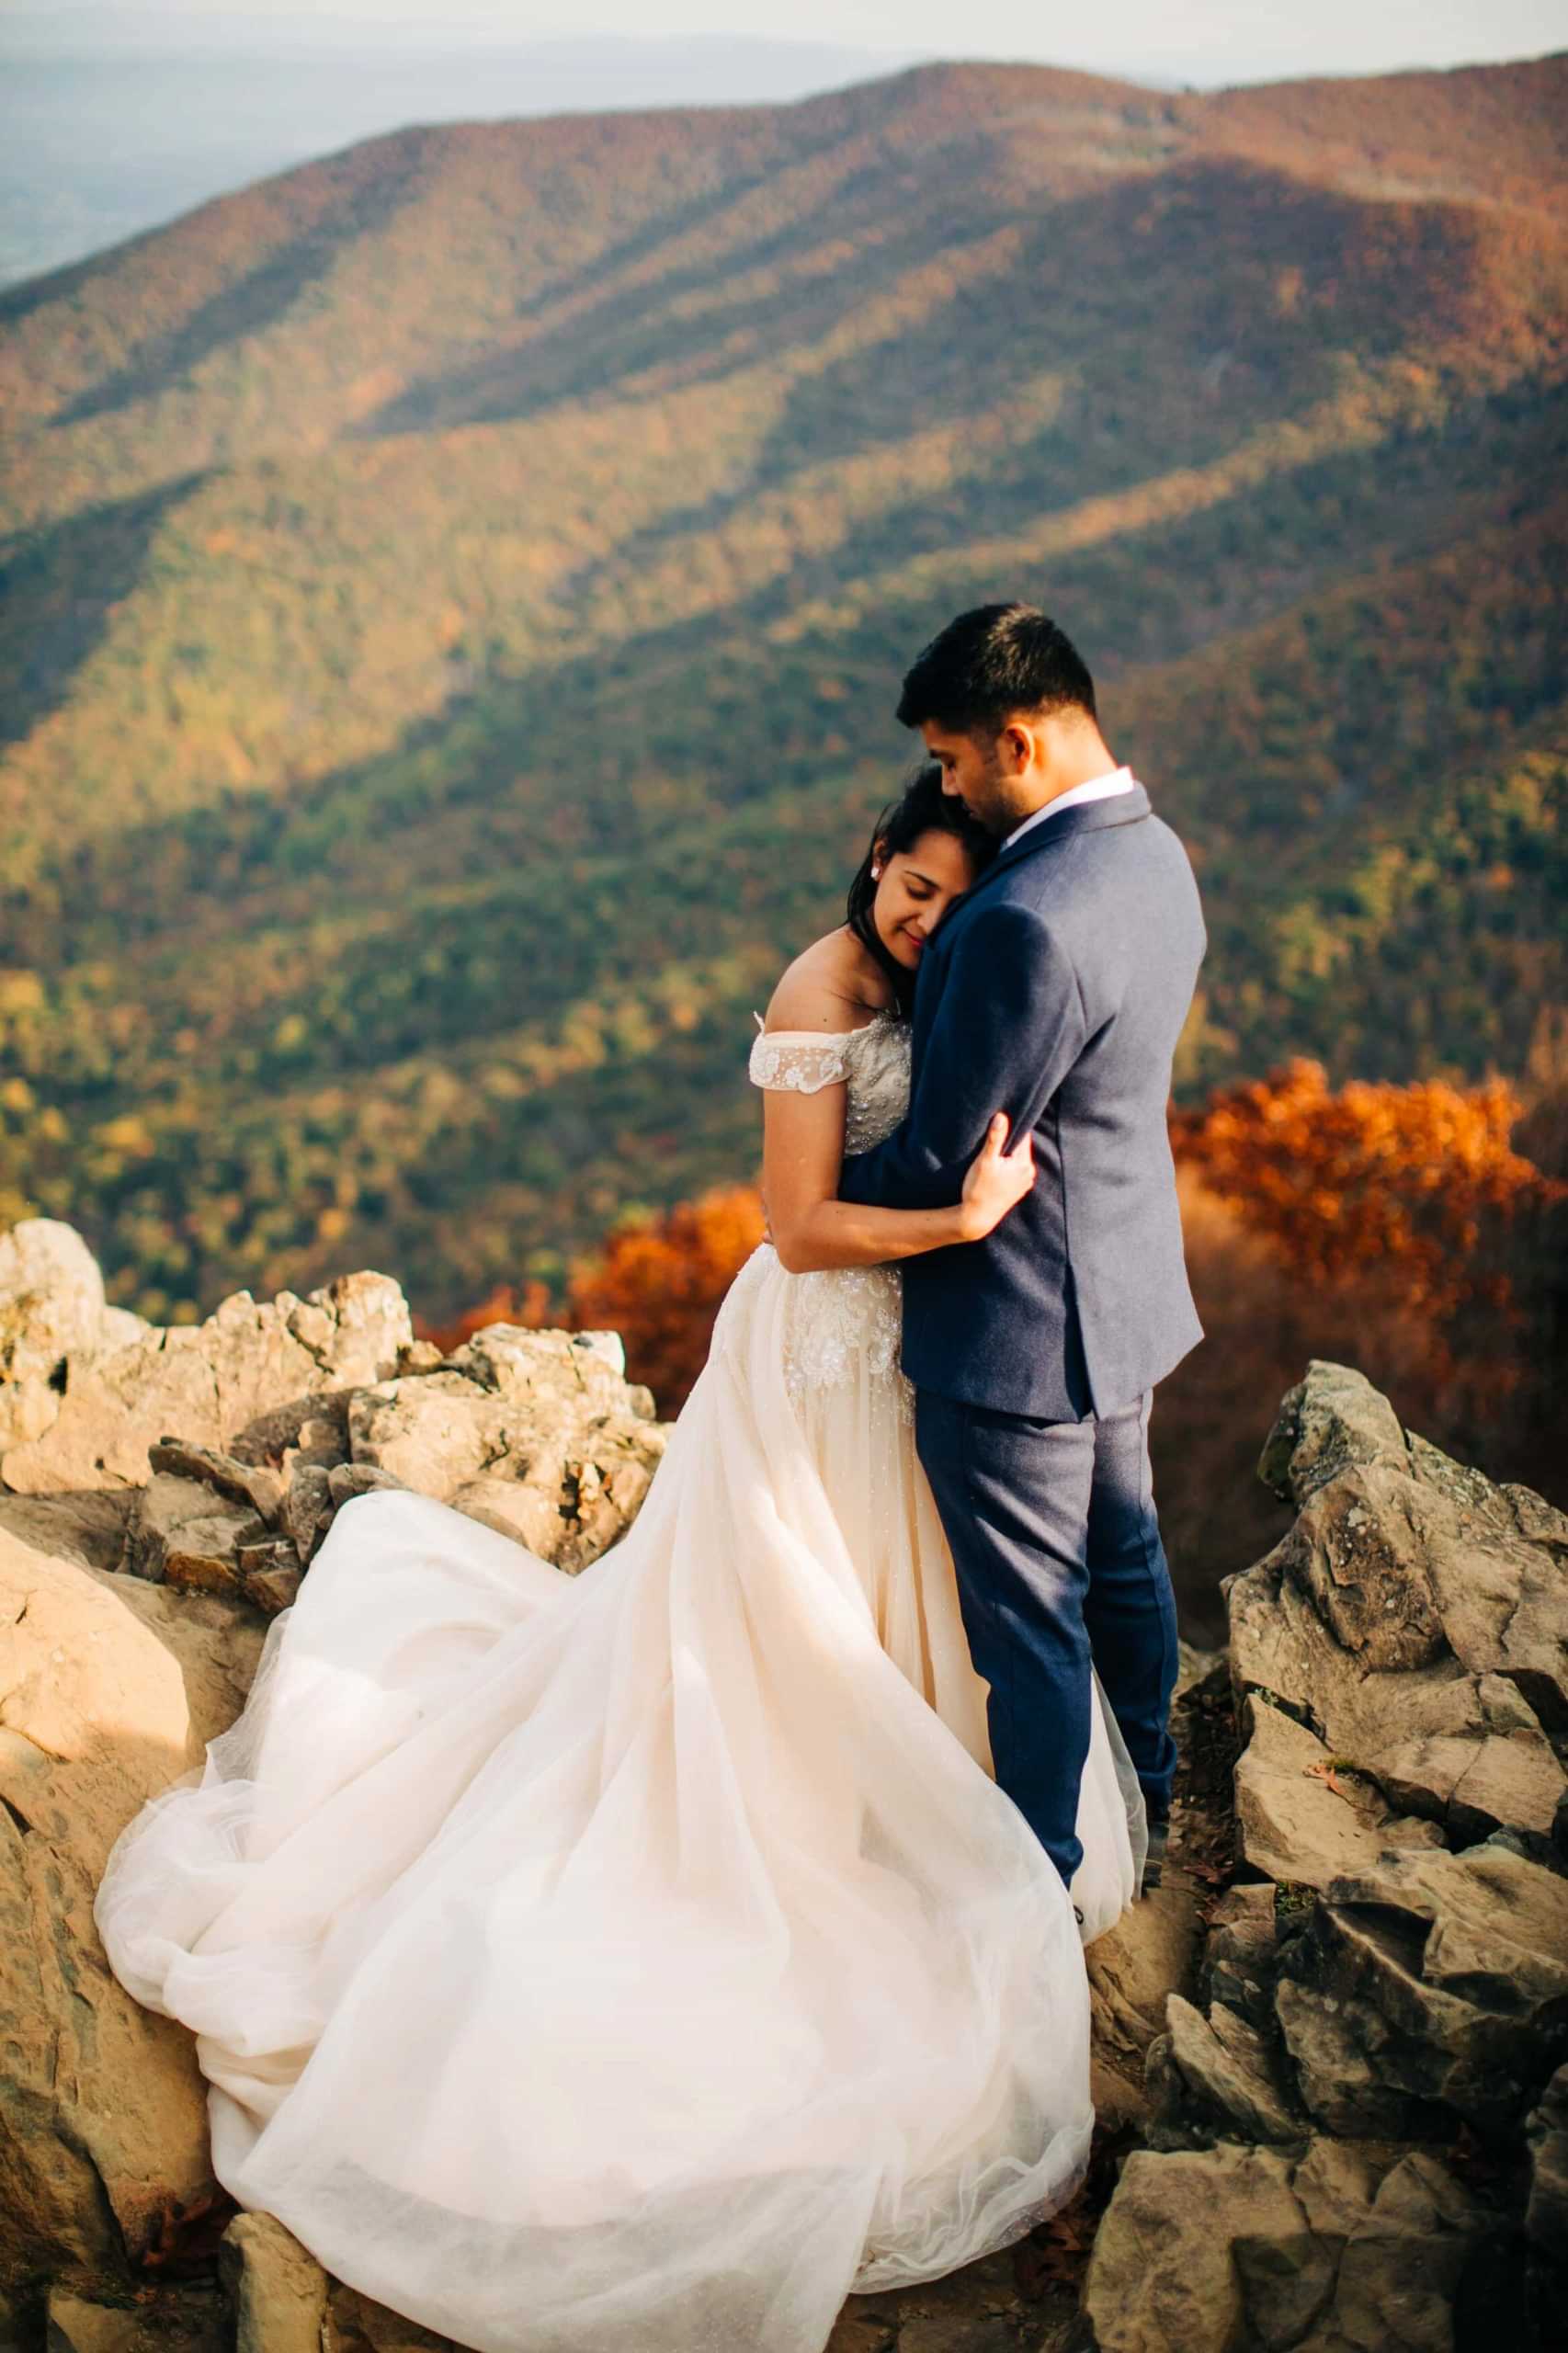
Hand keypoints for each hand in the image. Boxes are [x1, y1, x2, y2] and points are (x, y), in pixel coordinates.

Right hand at [959, 1113, 1035, 1238]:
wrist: (976, 1218)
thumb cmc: (978, 1189)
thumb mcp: (985, 1161)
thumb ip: (995, 1138)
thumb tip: (1002, 1116)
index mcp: (1024, 1163)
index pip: (1023, 1136)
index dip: (1011, 1128)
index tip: (1000, 1124)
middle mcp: (1029, 1173)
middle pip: (1020, 1148)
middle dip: (1008, 1142)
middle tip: (993, 1137)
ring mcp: (1024, 1184)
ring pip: (1017, 1160)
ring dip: (1007, 1155)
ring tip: (993, 1154)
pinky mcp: (1017, 1191)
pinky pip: (1015, 1172)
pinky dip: (1007, 1168)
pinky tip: (994, 1170)